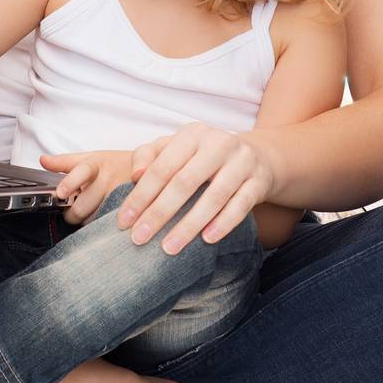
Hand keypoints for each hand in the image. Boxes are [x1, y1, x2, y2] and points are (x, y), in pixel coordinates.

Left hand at [38, 149, 135, 224]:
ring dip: (89, 221)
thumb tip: (43, 160)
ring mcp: (122, 196)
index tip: (60, 192)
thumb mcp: (93, 157)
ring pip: (94, 220)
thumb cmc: (117, 164)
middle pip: (82, 207)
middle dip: (73, 213)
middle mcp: (110, 179)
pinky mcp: (133, 212)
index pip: (82, 171)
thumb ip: (66, 161)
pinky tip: (106, 221)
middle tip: (74, 211)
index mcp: (97, 164)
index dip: (71, 181)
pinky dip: (104, 228)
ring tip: (94, 212)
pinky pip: (110, 227)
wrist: (152, 168)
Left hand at [116, 122, 275, 253]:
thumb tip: (136, 175)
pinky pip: (241, 205)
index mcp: (192, 134)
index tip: (123, 222)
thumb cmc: (203, 156)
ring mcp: (241, 161)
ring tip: (169, 248)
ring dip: (189, 225)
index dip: (141, 195)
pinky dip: (223, 223)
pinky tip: (206, 240)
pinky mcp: (259, 180)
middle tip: (139, 238)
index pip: (161, 167)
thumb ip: (149, 156)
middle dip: (159, 213)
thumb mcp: (176, 148)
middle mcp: (218, 143)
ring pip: (214, 197)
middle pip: (184, 182)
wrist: (257, 156)